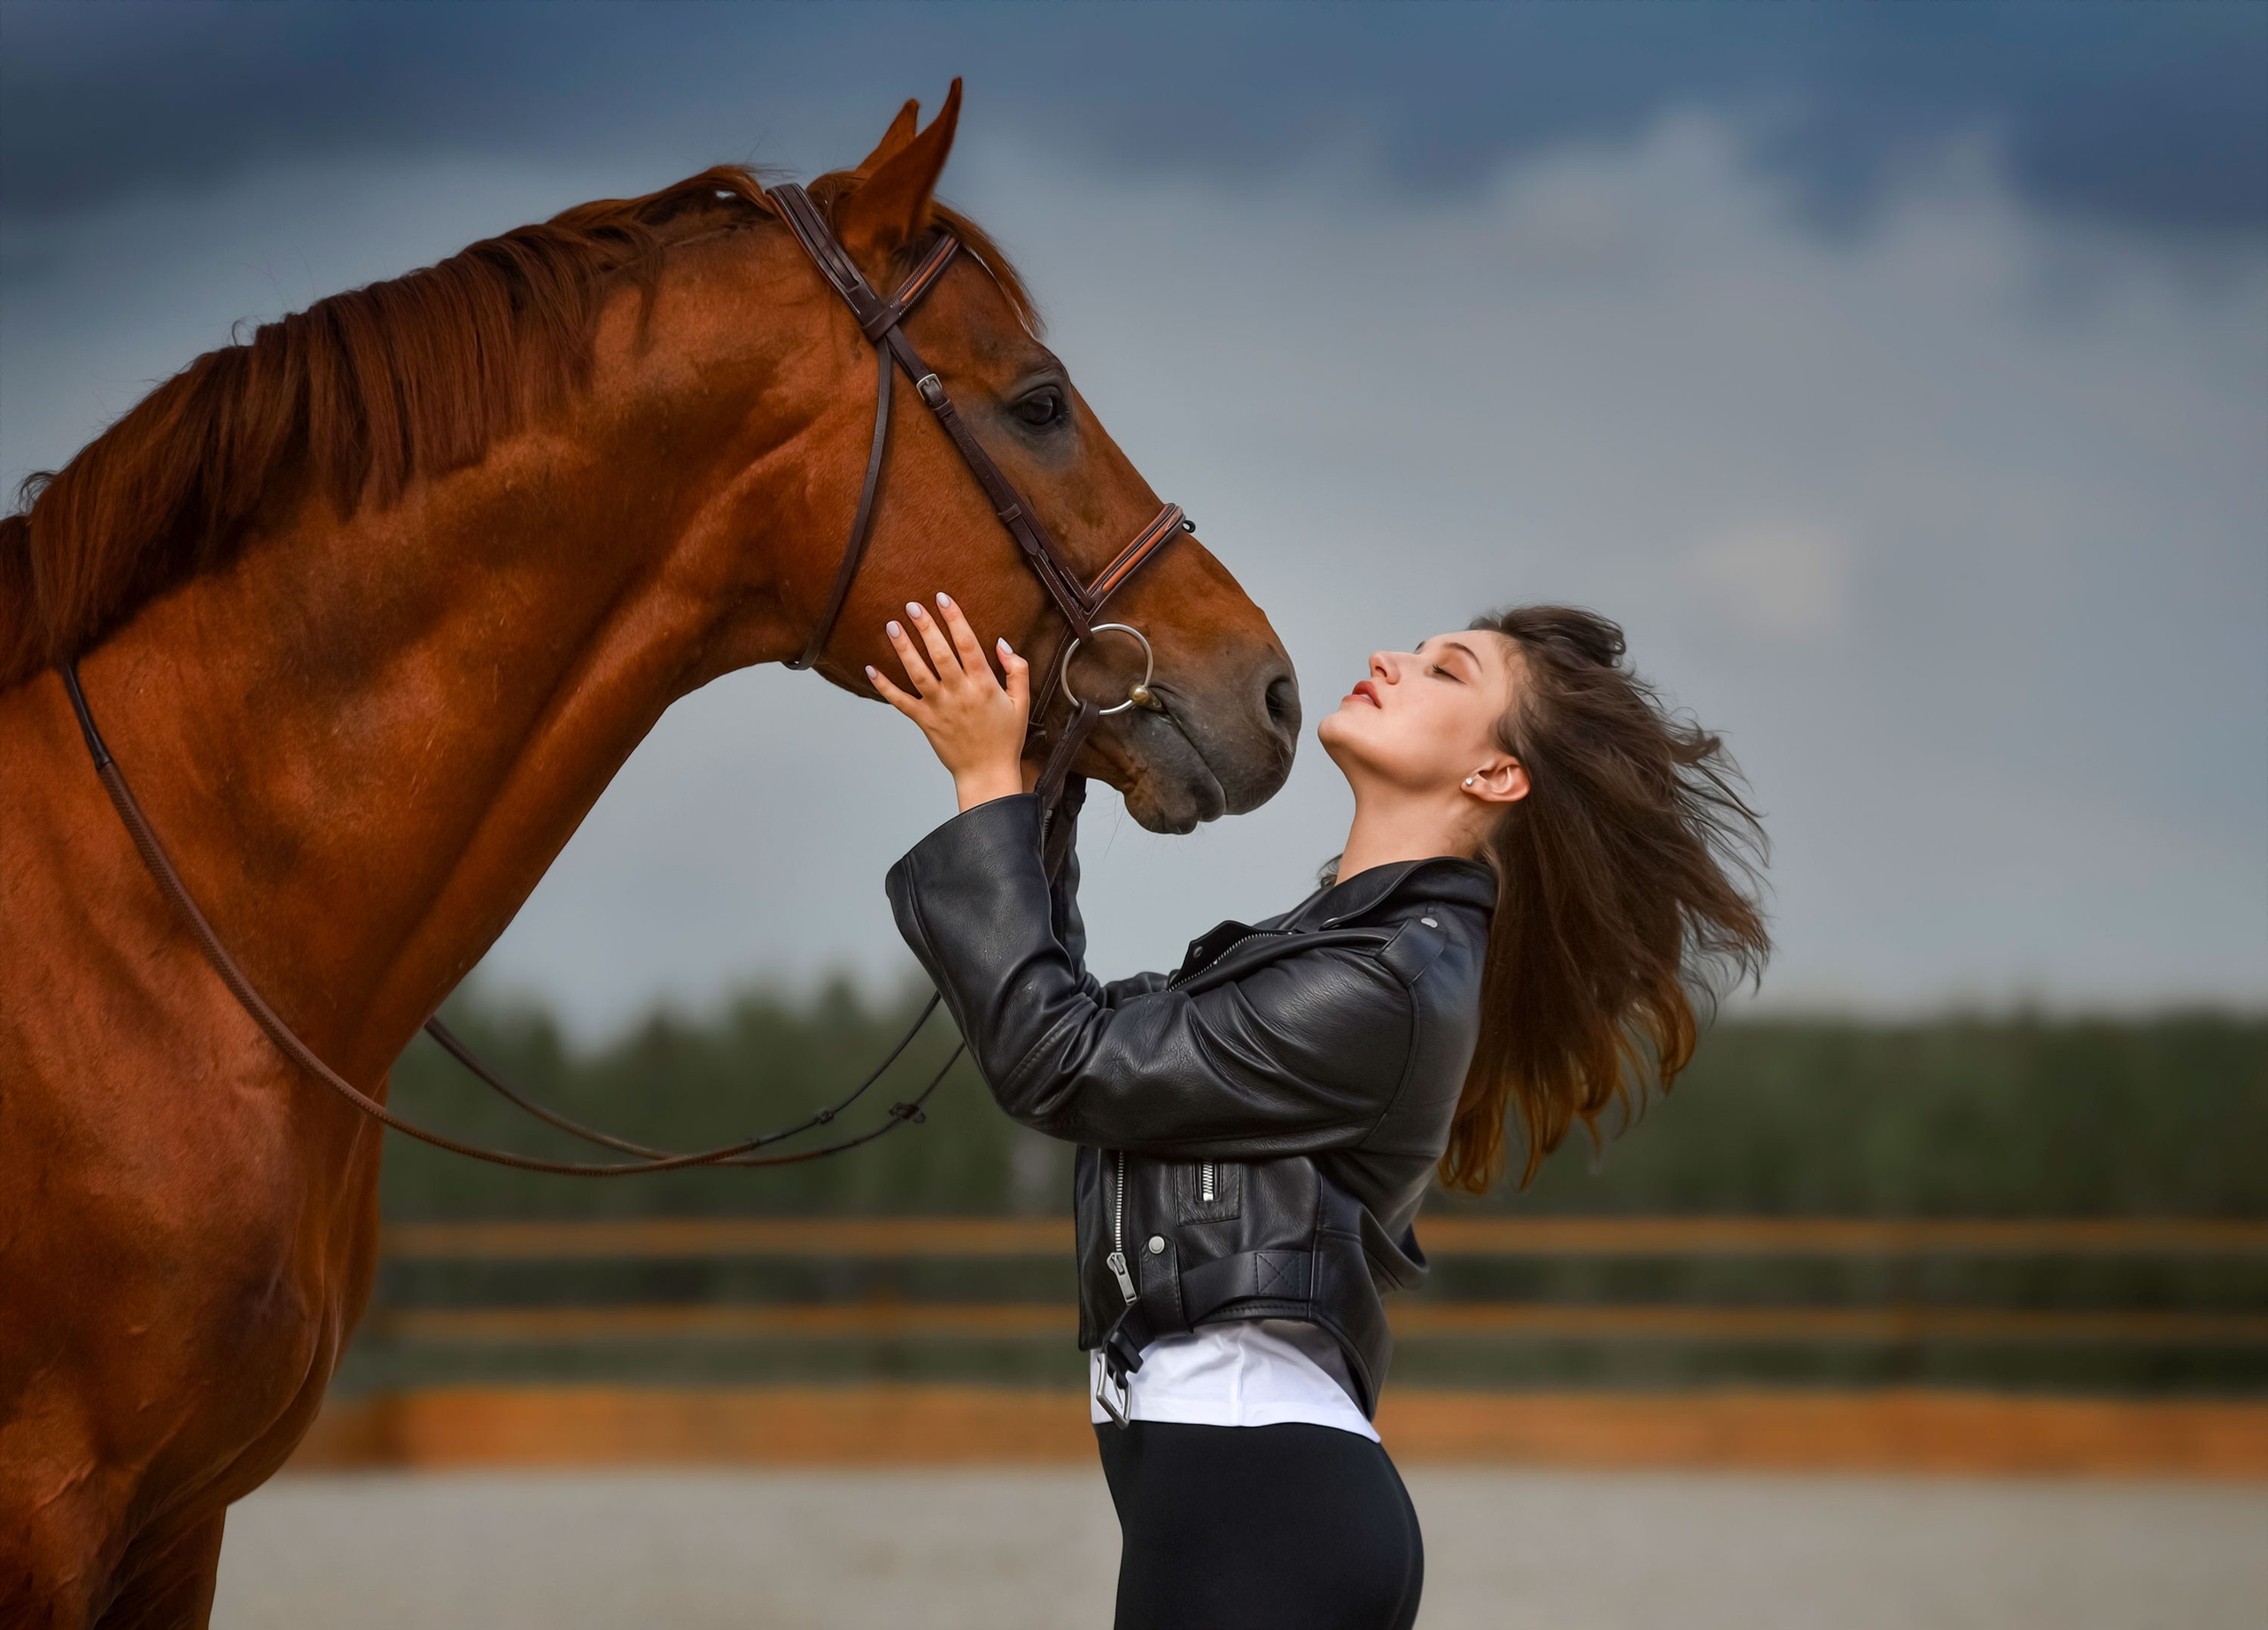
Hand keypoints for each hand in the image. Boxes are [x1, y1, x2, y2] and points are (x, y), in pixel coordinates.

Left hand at [869, 593, 1032, 810]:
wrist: (987, 773)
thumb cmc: (1005, 738)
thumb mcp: (1021, 702)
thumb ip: (1017, 670)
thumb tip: (1001, 643)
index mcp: (984, 685)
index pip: (967, 644)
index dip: (954, 619)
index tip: (943, 598)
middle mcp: (960, 693)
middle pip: (940, 654)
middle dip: (926, 627)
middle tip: (912, 606)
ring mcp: (940, 708)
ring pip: (918, 673)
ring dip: (904, 649)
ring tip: (892, 626)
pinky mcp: (925, 722)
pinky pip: (901, 702)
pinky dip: (885, 687)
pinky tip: (872, 669)